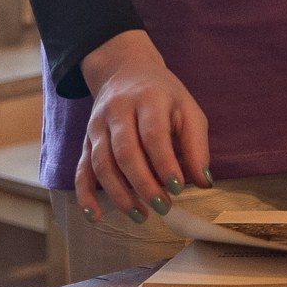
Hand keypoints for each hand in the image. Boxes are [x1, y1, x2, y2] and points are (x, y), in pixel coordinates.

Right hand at [75, 30, 211, 224]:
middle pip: (125, 152)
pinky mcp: (86, 141)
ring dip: (119, 194)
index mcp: (149, 99)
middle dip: (143, 184)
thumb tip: (204, 182)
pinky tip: (95, 216)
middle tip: (163, 207)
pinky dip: (85, 194)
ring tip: (141, 215)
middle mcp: (118, 111)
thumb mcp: (187, 110)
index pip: (154, 134)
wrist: (125, 71)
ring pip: (102, 164)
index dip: (164, 163)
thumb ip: (197, 145)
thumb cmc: (164, 96)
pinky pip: (81, 170)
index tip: (178, 188)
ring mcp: (98, 126)